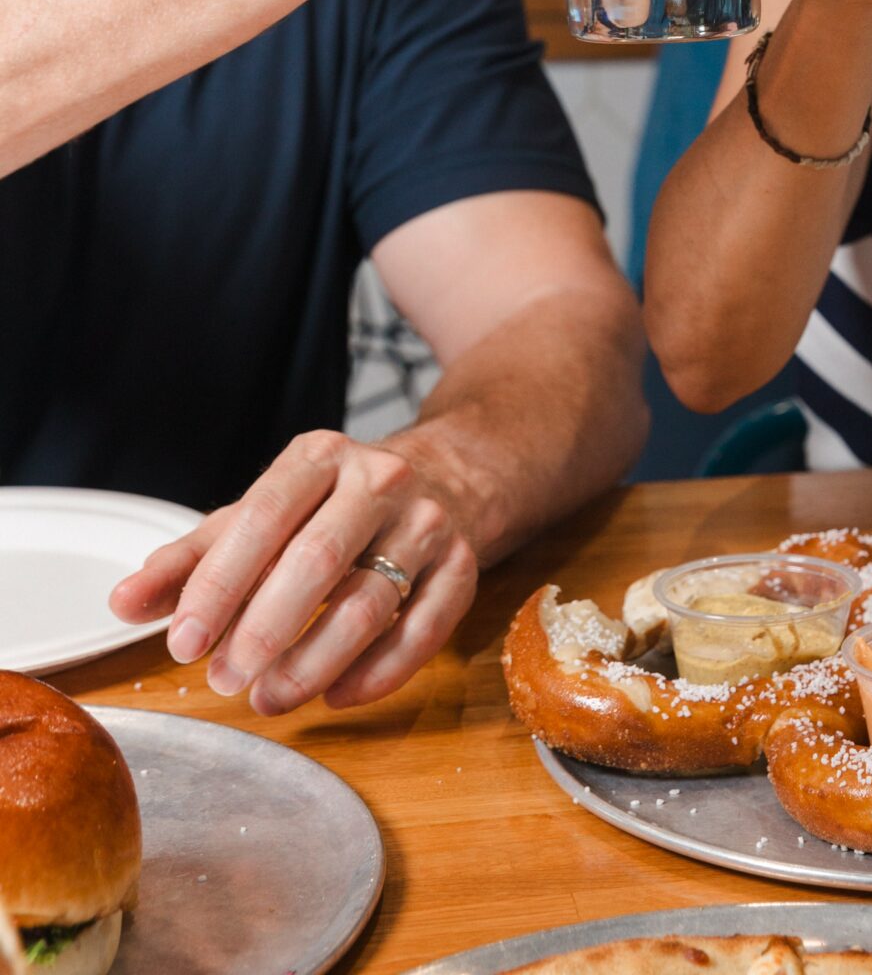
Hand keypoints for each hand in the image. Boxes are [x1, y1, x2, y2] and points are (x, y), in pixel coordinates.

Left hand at [108, 430, 477, 714]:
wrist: (448, 474)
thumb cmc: (332, 505)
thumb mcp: (262, 513)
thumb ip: (193, 559)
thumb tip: (122, 604)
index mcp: (321, 457)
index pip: (263, 516)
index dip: (220, 583)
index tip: (182, 643)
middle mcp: (380, 479)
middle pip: (319, 559)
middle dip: (264, 629)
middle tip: (224, 682)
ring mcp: (429, 521)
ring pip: (372, 602)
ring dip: (314, 662)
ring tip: (269, 699)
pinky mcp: (464, 565)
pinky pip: (425, 629)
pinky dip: (379, 672)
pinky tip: (337, 696)